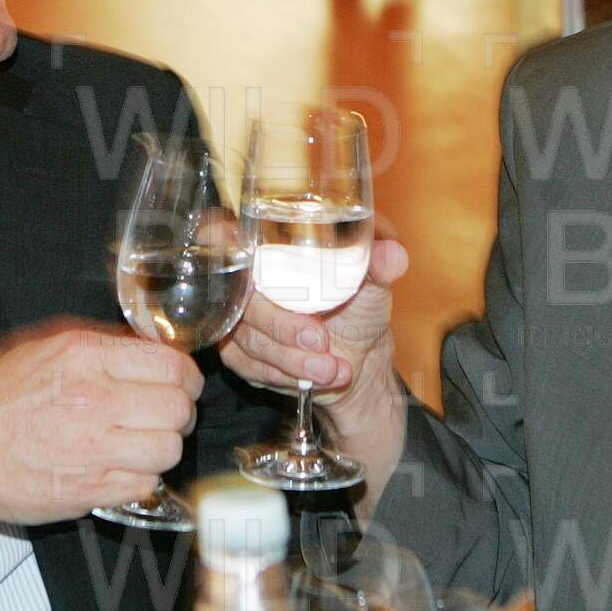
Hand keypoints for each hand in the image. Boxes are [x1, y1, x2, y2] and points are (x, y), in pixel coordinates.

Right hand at [0, 322, 201, 528]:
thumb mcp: (48, 349)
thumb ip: (104, 349)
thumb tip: (153, 352)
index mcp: (85, 358)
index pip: (171, 365)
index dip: (185, 378)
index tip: (180, 386)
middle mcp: (93, 400)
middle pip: (178, 409)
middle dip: (178, 414)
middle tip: (163, 417)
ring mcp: (93, 449)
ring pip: (169, 449)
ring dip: (160, 449)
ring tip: (139, 445)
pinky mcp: (89, 490)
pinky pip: (144, 485)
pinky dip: (139, 479)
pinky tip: (119, 468)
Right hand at [220, 239, 409, 475]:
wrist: (361, 359)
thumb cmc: (361, 307)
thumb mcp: (376, 282)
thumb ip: (381, 264)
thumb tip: (390, 254)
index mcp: (272, 246)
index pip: (220, 233)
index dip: (220, 243)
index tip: (250, 271)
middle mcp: (247, 279)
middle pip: (240, 298)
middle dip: (282, 326)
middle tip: (321, 341)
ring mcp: (239, 317)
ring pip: (247, 336)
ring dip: (292, 358)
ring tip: (332, 368)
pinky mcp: (239, 352)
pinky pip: (248, 365)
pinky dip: (285, 374)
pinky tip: (314, 377)